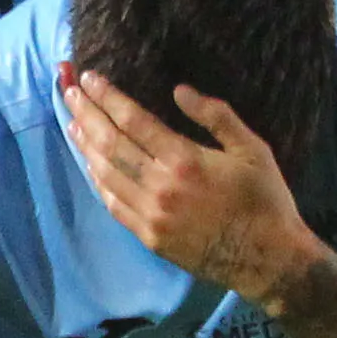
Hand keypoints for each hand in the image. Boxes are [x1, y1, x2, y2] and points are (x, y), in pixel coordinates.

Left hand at [62, 68, 326, 304]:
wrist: (267, 259)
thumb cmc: (265, 199)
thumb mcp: (252, 148)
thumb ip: (216, 116)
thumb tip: (179, 90)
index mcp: (184, 160)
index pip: (133, 121)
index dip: (107, 97)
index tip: (89, 78)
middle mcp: (160, 187)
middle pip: (109, 144)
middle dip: (86, 114)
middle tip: (69, 93)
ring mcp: (150, 216)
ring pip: (105, 175)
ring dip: (85, 146)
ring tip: (73, 123)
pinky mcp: (149, 238)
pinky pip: (114, 205)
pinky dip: (98, 181)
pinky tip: (91, 165)